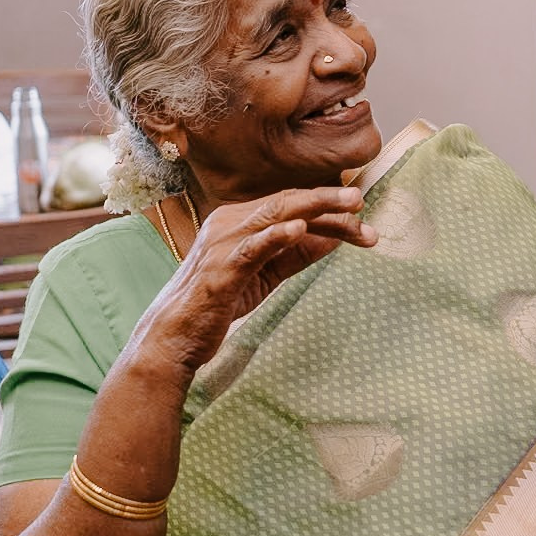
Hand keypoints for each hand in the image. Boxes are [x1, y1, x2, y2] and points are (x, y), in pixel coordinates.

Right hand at [127, 187, 374, 373]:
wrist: (173, 337)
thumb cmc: (218, 302)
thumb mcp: (266, 275)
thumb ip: (295, 255)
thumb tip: (334, 239)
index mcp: (239, 220)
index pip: (291, 205)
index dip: (328, 210)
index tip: (362, 218)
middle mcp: (229, 222)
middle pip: (287, 202)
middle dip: (327, 200)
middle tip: (360, 199)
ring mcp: (223, 244)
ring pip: (274, 216)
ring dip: (315, 210)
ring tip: (346, 207)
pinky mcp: (220, 271)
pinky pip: (251, 248)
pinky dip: (276, 236)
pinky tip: (299, 229)